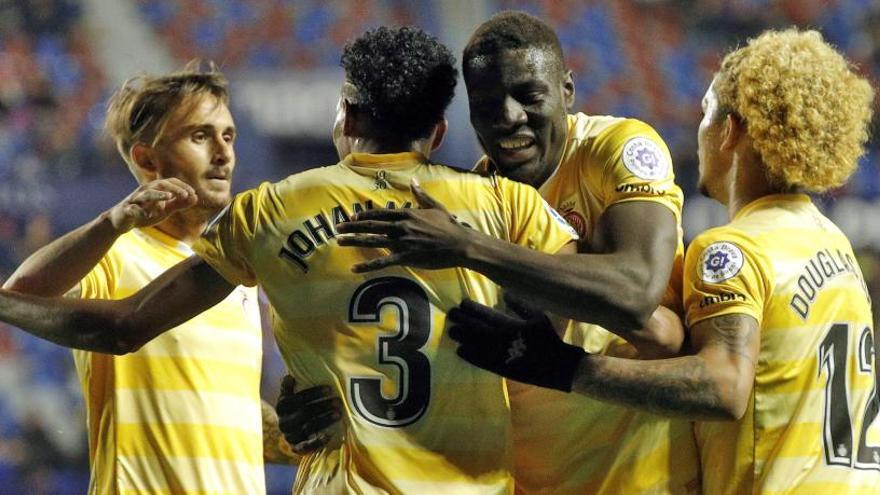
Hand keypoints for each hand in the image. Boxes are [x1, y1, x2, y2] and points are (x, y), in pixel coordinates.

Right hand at [107, 178, 196, 232]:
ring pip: (146, 194)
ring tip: (168, 197)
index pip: (170, 182)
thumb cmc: (145, 212)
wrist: (121, 220)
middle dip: (174, 188)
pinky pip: (132, 209)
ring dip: (158, 195)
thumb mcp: (165, 209)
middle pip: (160, 184)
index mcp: (155, 189)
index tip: (193, 193)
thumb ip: (179, 203)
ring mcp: (135, 200)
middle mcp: (145, 191)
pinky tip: (147, 215)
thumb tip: (196, 198)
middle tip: (186, 195)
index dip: (182, 186)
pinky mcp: (126, 210)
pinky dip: (139, 211)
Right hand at [276, 375, 342, 454]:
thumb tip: (289, 376)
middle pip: (304, 413)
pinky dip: (317, 442)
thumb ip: (289, 386)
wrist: (292, 431)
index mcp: (281, 407)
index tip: (329, 388)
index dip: (313, 393)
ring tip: (339, 414)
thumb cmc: (296, 407)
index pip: (296, 399)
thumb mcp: (291, 395)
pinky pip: (306, 447)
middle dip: (323, 406)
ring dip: (325, 420)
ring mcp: (290, 436)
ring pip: (308, 427)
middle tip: (338, 401)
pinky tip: (329, 435)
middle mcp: (283, 422)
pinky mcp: (296, 448)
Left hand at [336, 178, 473, 272]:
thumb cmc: (449, 226)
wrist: (460, 244)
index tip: (352, 217)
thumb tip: (412, 181)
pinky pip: (382, 261)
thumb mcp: (435, 207)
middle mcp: (401, 226)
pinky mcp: (405, 257)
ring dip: (354, 241)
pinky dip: (367, 265)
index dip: (365, 215)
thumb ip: (421, 195)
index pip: (380, 213)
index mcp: (407, 214)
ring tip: (339, 241)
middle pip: (371, 225)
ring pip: (372, 240)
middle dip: (352, 226)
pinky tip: (354, 268)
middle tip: (338, 228)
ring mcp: (402, 242)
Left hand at [448, 295, 585, 391]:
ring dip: (462, 337)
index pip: (487, 314)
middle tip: (450, 314)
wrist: (558, 366)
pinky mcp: (500, 368)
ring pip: (475, 344)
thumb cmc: (549, 338)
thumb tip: (505, 292)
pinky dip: (469, 356)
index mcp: (511, 325)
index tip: (461, 303)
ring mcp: (500, 355)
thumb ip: (520, 305)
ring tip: (450, 331)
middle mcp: (502, 339)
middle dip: (463, 320)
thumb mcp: (538, 316)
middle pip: (477, 328)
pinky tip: (459, 351)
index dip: (473, 308)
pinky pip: (481, 362)